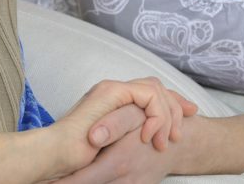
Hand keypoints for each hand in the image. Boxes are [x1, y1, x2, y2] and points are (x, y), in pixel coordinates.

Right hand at [47, 78, 194, 176]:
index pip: (148, 93)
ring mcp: (112, 89)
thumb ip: (125, 138)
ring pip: (156, 89)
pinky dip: (156, 115)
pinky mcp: (112, 92)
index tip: (187, 117)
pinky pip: (149, 95)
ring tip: (162, 142)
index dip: (170, 104)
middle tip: (178, 134)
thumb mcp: (111, 147)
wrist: (56, 153)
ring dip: (166, 116)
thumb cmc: (75, 157)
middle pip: (156, 87)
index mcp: (113, 101)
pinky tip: (149, 135)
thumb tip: (145, 146)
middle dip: (175, 106)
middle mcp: (113, 90)